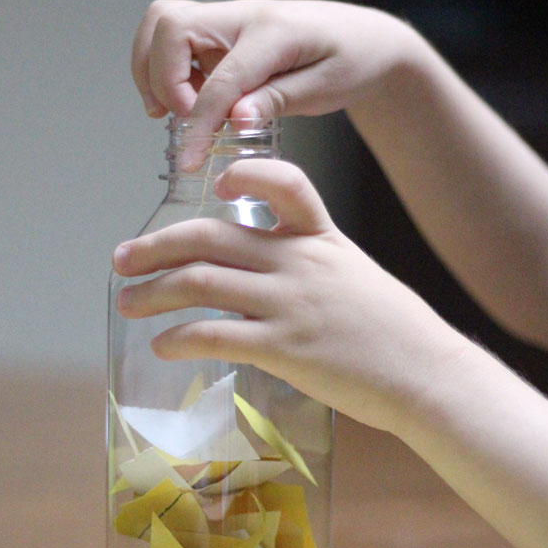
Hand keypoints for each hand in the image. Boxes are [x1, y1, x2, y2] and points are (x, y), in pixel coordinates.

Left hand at [113, 159, 461, 433]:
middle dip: (156, 246)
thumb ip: (311, 269)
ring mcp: (290, 302)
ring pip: (201, 283)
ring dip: (153, 293)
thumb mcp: (356, 280)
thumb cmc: (394, 334)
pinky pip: (214, 335)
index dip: (245, 173)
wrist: (426, 375)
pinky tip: (161, 346)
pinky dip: (178, 338)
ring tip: (127, 303)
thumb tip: (264, 283)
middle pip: (211, 237)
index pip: (283, 184)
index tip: (215, 181)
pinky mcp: (284, 347)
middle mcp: (300, 262)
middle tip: (121, 259)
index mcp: (321, 238)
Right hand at [131, 0, 413, 168]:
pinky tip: (187, 99)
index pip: (220, 79)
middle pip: (171, 26)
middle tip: (184, 121)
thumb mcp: (324, 89)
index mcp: (273, 32)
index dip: (199, 123)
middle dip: (162, 79)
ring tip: (170, 110)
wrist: (363, 37)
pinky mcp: (219, 31)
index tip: (189, 160)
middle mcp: (242, 16)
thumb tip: (234, 119)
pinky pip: (172, 37)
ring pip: (162, 23)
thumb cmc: (350, 61)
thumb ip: (277, 100)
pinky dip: (163, 66)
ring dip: (152, 68)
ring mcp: (227, 19)